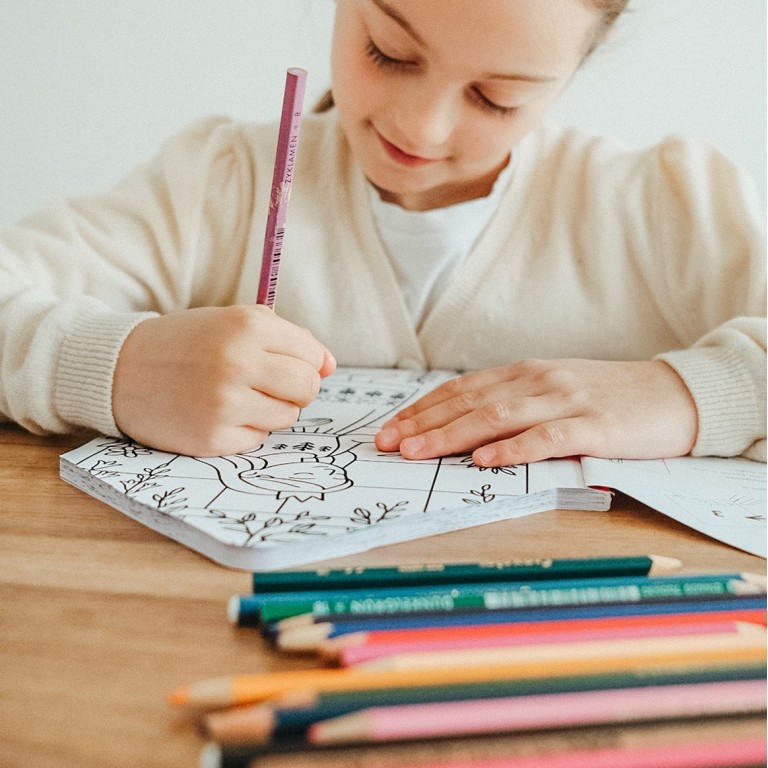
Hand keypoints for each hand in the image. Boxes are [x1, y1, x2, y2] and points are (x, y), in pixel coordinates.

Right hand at [113, 305, 335, 455]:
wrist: (121, 369)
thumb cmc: (188, 343)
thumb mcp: (235, 323)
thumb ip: (289, 339)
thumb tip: (330, 366)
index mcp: (248, 326)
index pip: (313, 357)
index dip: (305, 363)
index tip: (282, 364)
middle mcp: (238, 363)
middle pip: (308, 388)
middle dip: (296, 389)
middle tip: (268, 384)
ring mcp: (225, 403)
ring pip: (288, 416)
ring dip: (272, 409)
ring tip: (238, 396)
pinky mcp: (212, 437)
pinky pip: (259, 439)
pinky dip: (247, 429)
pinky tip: (219, 414)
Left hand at [375, 359, 697, 465]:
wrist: (676, 393)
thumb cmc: (609, 398)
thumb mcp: (554, 392)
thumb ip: (515, 404)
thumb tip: (466, 430)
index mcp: (524, 374)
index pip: (460, 389)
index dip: (422, 409)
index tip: (389, 428)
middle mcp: (537, 380)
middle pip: (468, 401)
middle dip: (422, 423)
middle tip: (386, 443)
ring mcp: (565, 400)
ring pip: (497, 415)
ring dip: (452, 435)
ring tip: (416, 451)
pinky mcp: (594, 425)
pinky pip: (547, 437)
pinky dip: (513, 448)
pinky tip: (485, 460)